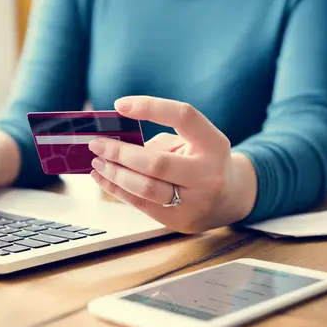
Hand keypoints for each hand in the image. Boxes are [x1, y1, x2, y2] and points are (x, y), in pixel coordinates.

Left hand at [88, 96, 256, 233]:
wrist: (230, 198)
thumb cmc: (203, 161)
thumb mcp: (192, 143)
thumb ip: (159, 141)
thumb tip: (115, 143)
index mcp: (214, 144)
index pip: (184, 116)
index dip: (150, 107)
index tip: (121, 105)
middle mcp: (208, 174)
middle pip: (156, 162)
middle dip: (120, 152)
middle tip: (96, 144)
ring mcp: (195, 201)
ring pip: (145, 188)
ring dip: (114, 174)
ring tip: (97, 162)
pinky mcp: (180, 221)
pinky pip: (141, 204)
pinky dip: (117, 190)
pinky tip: (103, 179)